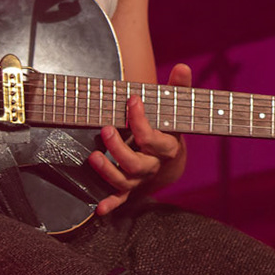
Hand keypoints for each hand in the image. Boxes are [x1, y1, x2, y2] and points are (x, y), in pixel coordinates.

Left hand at [89, 62, 190, 215]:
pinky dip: (110, 205)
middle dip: (120, 149)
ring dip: (108, 171)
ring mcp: (139, 179)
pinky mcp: (128, 189)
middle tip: (105, 129)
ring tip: (93, 157)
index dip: (141, 121)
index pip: (153, 137)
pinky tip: (98, 208)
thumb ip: (178, 89)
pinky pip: (119, 200)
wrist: (170, 164)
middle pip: (137, 164)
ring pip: (125, 181)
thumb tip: (181, 67)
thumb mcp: (176, 110)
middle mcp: (153, 166)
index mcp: (166, 147)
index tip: (131, 99)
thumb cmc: (169, 130)